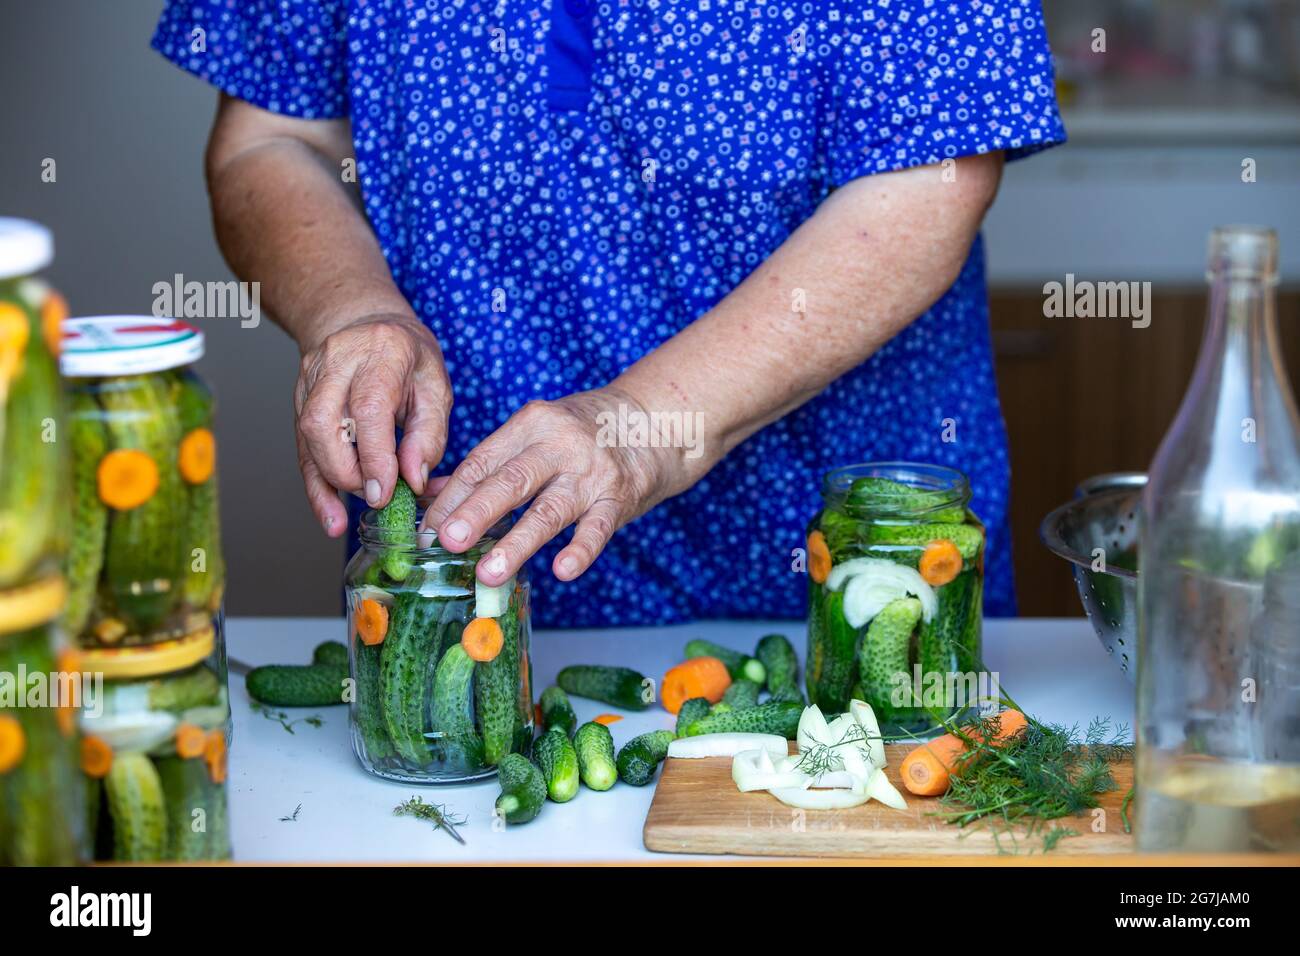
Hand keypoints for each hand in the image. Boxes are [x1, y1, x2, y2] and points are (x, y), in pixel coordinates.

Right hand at [294, 312, 451, 535]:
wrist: (368, 325)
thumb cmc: (408, 358)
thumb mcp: (436, 387)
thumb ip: (429, 434)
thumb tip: (414, 479)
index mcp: (381, 352)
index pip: (369, 408)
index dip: (374, 456)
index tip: (386, 492)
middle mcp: (338, 361)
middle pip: (325, 423)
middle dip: (347, 471)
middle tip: (375, 495)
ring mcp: (311, 378)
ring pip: (307, 436)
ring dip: (328, 482)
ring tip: (346, 516)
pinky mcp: (299, 398)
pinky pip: (302, 447)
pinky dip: (316, 485)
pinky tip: (329, 514)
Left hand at [421, 388, 691, 583]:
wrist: (654, 421)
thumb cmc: (582, 433)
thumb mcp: (535, 433)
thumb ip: (489, 463)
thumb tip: (434, 495)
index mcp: (530, 424)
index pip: (483, 463)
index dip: (452, 497)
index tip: (425, 528)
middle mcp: (559, 444)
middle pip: (511, 481)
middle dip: (476, 512)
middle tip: (447, 540)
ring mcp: (591, 472)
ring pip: (549, 510)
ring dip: (517, 542)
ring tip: (488, 572)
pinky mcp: (620, 497)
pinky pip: (598, 528)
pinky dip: (580, 550)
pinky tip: (562, 571)